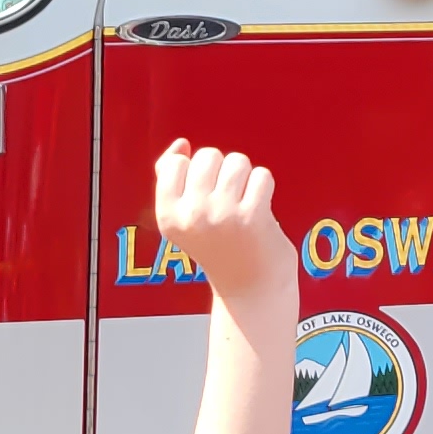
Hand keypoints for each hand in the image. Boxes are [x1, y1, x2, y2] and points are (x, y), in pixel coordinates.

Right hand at [152, 141, 299, 309]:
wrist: (250, 289)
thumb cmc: (219, 247)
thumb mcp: (184, 218)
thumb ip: (172, 179)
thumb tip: (181, 144)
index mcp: (167, 215)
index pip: (176, 163)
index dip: (197, 173)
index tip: (205, 199)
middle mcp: (190, 215)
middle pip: (208, 155)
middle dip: (223, 171)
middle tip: (228, 202)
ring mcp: (221, 215)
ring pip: (237, 161)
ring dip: (246, 178)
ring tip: (243, 204)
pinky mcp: (252, 216)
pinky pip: (262, 175)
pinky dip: (264, 188)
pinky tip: (259, 211)